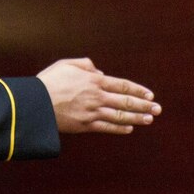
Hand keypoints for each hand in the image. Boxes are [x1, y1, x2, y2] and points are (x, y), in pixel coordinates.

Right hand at [36, 57, 160, 134]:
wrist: (36, 103)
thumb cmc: (49, 82)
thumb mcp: (67, 64)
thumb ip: (86, 64)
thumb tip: (99, 72)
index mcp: (94, 80)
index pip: (123, 86)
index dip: (138, 91)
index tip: (150, 95)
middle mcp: (97, 97)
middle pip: (126, 102)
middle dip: (144, 106)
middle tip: (158, 109)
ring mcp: (92, 112)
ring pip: (120, 116)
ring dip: (137, 118)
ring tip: (149, 119)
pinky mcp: (85, 125)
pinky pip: (107, 128)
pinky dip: (119, 128)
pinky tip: (130, 129)